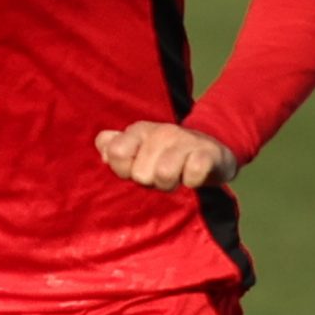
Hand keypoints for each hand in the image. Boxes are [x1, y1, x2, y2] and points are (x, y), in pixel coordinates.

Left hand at [93, 122, 237, 190]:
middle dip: (150, 182)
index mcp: (140, 131)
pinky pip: (193, 174)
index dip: (124, 170)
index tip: (137, 169)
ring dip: (170, 184)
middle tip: (161, 175)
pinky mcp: (208, 153)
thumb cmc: (167, 154)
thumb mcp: (139, 149)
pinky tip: (193, 177)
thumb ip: (115, 147)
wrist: (212, 148)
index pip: (116, 153)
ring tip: (177, 178)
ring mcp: (185, 141)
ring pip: (164, 174)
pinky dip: (192, 182)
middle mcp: (161, 132)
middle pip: (140, 174)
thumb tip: (103, 148)